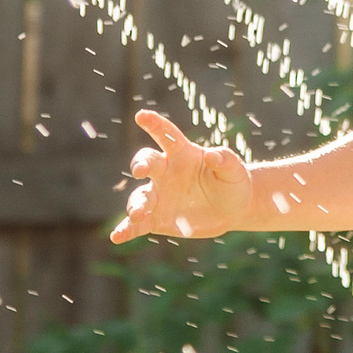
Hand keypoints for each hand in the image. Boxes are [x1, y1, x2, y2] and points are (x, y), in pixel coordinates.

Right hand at [109, 109, 252, 242]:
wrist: (230, 209)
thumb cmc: (231, 183)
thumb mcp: (235, 171)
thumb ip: (225, 160)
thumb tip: (212, 155)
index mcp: (182, 154)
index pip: (167, 135)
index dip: (155, 125)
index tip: (141, 116)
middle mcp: (165, 172)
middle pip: (147, 163)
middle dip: (141, 164)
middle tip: (141, 171)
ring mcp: (159, 195)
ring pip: (140, 197)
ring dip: (136, 204)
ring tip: (137, 213)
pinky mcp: (157, 218)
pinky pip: (137, 224)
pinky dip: (126, 229)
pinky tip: (117, 236)